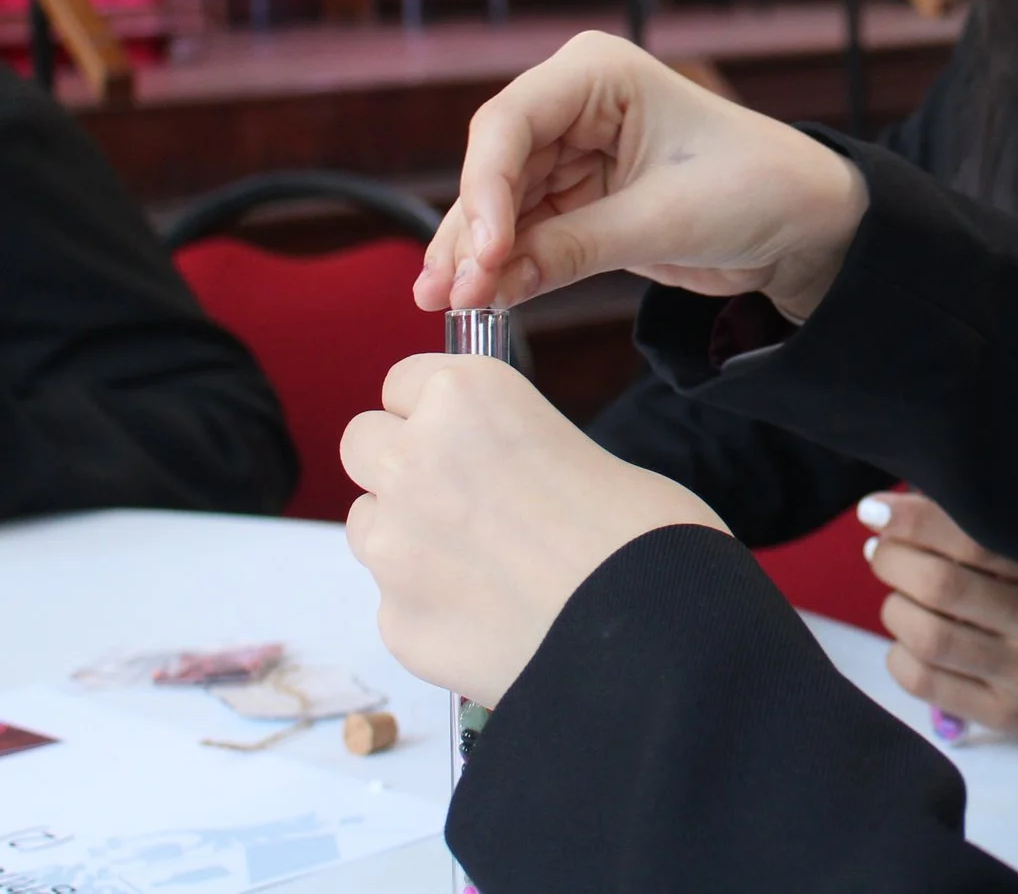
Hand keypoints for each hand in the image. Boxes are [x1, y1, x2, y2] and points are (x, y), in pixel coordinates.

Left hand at [341, 352, 725, 709]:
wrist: (654, 637)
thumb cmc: (642, 533)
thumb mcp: (578, 445)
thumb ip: (508, 447)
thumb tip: (490, 471)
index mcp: (467, 397)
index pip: (404, 382)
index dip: (438, 411)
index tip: (466, 434)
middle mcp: (414, 461)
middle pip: (363, 442)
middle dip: (402, 464)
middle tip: (463, 497)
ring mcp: (395, 547)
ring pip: (369, 524)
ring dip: (409, 536)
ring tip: (487, 564)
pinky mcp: (396, 622)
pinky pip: (396, 602)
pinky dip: (433, 606)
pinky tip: (495, 616)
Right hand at [415, 32, 868, 318]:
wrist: (807, 223)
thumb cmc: (755, 189)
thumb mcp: (665, 220)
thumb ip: (574, 248)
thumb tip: (491, 284)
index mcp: (596, 74)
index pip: (510, 124)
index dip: (484, 190)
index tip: (482, 253)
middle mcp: (573, 104)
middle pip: (495, 168)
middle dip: (473, 233)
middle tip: (449, 295)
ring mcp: (571, 151)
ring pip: (501, 206)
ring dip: (475, 255)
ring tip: (445, 305)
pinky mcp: (579, 198)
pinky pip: (526, 233)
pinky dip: (504, 267)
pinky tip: (476, 301)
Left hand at [861, 492, 1017, 755]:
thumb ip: (1003, 537)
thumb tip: (912, 503)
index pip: (975, 537)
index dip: (913, 519)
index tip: (875, 509)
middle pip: (942, 587)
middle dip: (893, 561)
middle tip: (880, 551)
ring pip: (929, 637)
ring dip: (894, 609)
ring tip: (897, 597)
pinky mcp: (1006, 716)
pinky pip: (928, 684)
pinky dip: (899, 656)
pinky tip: (905, 643)